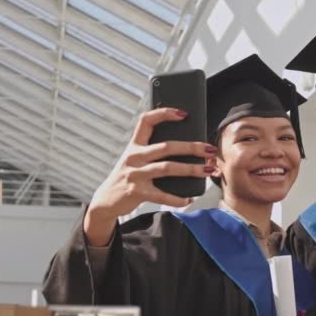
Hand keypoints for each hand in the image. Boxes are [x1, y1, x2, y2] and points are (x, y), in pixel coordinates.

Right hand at [83, 108, 216, 245]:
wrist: (106, 202)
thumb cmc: (129, 177)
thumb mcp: (136, 160)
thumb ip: (153, 152)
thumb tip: (187, 149)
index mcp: (134, 145)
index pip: (146, 121)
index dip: (164, 114)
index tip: (184, 114)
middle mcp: (133, 157)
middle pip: (166, 147)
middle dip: (191, 147)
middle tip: (209, 148)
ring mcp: (135, 174)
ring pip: (167, 168)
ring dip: (191, 169)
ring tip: (208, 170)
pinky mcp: (136, 192)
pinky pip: (162, 195)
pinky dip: (177, 199)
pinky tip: (189, 199)